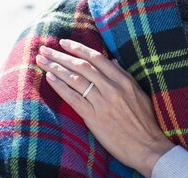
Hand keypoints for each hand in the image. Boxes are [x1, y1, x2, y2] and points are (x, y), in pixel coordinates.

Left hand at [35, 39, 174, 176]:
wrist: (145, 144)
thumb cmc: (144, 120)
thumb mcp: (139, 93)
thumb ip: (124, 75)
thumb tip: (112, 61)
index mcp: (124, 80)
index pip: (97, 58)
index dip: (78, 48)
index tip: (64, 43)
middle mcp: (112, 88)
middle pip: (82, 66)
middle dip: (61, 56)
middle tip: (45, 49)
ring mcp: (102, 102)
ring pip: (75, 79)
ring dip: (56, 68)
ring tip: (41, 61)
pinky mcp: (94, 117)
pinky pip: (73, 98)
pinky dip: (60, 87)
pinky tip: (49, 78)